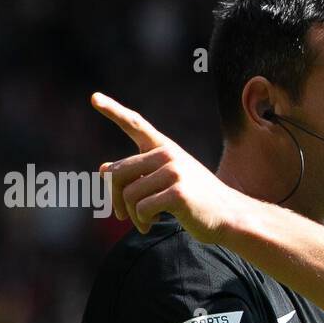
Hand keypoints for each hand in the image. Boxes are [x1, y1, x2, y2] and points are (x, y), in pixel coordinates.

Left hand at [91, 92, 246, 241]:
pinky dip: (142, 221)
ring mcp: (174, 172)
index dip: (113, 110)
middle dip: (116, 198)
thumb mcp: (166, 181)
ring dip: (131, 214)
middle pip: (118, 173)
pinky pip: (142, 208)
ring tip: (145, 222)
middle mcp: (168, 155)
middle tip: (121, 216)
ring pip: (129, 194)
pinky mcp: (177, 193)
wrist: (230, 216)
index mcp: (165, 148)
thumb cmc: (196, 199)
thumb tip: (103, 168)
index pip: (135, 125)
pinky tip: (152, 224)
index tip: (94, 98)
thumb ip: (138, 173)